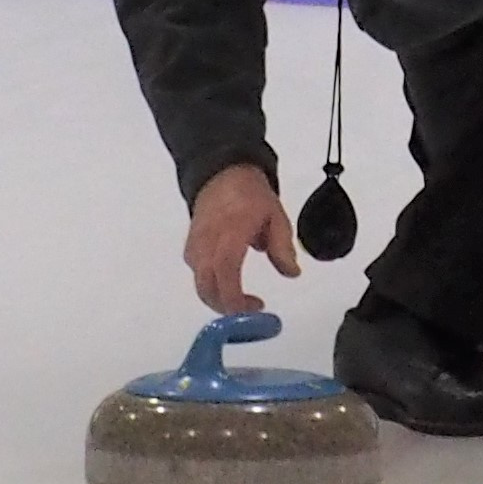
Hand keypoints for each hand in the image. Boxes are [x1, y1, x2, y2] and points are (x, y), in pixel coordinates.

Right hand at [184, 161, 301, 313]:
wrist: (222, 173)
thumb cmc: (248, 193)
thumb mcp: (275, 216)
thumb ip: (282, 246)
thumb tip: (292, 272)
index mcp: (230, 232)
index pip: (226, 270)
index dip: (236, 296)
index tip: (255, 307)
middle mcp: (207, 242)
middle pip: (207, 286)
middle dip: (228, 307)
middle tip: (251, 310)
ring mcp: (196, 245)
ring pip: (200, 284)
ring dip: (220, 298)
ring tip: (242, 299)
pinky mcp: (191, 248)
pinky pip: (197, 274)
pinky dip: (212, 285)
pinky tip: (228, 283)